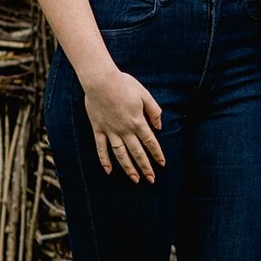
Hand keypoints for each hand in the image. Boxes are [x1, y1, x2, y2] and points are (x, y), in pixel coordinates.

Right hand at [83, 67, 164, 182]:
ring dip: (128, 168)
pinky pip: (101, 148)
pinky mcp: (98, 129)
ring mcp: (110, 131)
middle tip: (151, 179)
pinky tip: (109, 170)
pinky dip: (104, 160)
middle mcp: (124, 130)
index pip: (150, 142)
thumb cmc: (124, 84)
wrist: (100, 80)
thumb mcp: (144, 94)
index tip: (162, 164)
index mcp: (138, 121)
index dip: (157, 154)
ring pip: (120, 154)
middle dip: (145, 167)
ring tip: (135, 179)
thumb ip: (154, 111)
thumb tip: (159, 127)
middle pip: (137, 152)